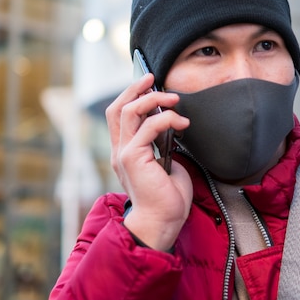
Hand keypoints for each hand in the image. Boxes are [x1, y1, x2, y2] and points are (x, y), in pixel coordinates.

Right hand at [106, 73, 191, 250]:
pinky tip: (181, 122)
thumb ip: (161, 143)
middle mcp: (119, 151)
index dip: (130, 95)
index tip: (149, 83)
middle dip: (135, 88)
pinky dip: (166, 119)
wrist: (163, 222)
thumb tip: (171, 124)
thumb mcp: (165, 163)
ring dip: (153, 99)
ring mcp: (124, 154)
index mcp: (125, 152)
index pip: (118, 115)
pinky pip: (148, 127)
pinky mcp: (133, 158)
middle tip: (154, 78)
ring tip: (174, 98)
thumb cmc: (168, 197)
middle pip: (118, 108)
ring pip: (129, 111)